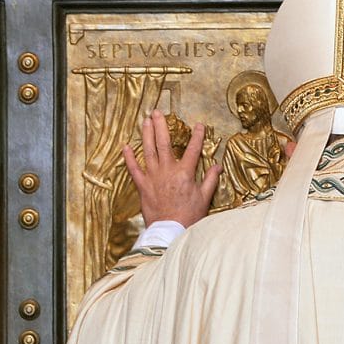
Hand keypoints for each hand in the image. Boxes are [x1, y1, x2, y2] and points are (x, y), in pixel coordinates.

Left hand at [123, 110, 222, 227]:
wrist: (170, 231)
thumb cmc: (189, 216)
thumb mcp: (205, 197)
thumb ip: (211, 179)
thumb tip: (218, 166)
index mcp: (185, 173)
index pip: (193, 150)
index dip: (197, 136)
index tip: (198, 125)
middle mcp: (168, 171)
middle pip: (164, 143)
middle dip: (161, 126)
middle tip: (157, 112)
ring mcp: (153, 177)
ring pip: (148, 151)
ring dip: (146, 134)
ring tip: (145, 121)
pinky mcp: (143, 186)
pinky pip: (134, 169)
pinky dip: (129, 158)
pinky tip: (126, 146)